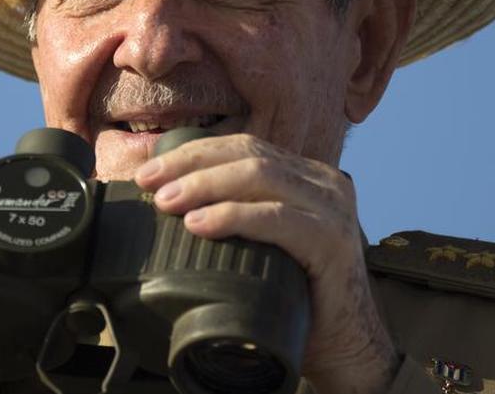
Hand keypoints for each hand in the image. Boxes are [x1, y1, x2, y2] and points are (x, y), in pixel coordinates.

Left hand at [133, 134, 399, 393]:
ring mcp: (332, 208)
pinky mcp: (332, 240)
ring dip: (205, 185)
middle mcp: (323, 182)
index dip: (194, 152)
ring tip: (167, 202)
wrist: (345, 346)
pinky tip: (200, 223)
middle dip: (191, 164)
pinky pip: (276, 217)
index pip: (244, 147)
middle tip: (149, 182)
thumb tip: (170, 203)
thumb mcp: (263, 244)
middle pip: (248, 154)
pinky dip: (233, 216)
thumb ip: (237, 216)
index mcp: (306, 177)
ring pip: (260, 177)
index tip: (150, 169)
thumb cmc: (296, 298)